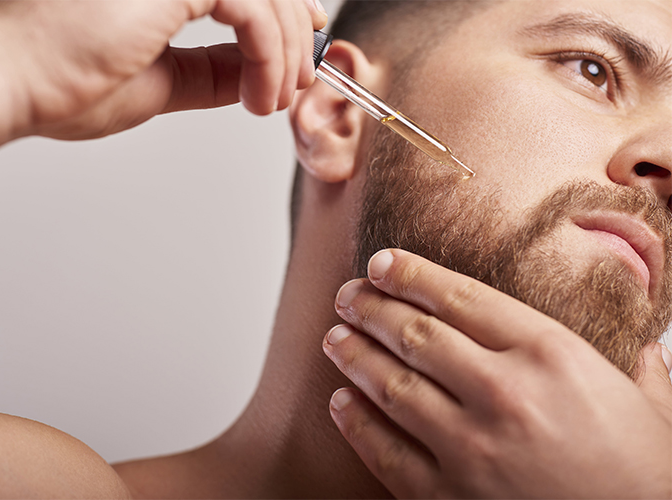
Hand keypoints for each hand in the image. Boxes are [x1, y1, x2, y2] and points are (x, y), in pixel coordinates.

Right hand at [0, 0, 325, 143]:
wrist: (21, 84)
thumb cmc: (70, 83)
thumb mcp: (165, 80)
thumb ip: (213, 71)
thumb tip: (254, 72)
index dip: (286, 9)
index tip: (304, 46)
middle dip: (293, 38)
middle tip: (292, 86)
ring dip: (284, 55)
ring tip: (271, 100)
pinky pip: (254, 10)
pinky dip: (269, 55)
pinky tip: (260, 93)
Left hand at [323, 249, 671, 497]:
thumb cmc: (643, 476)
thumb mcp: (651, 405)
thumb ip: (632, 360)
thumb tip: (633, 337)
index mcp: (550, 356)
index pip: (460, 297)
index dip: (411, 275)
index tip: (382, 263)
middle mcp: (503, 394)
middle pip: (415, 335)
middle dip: (371, 308)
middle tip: (348, 296)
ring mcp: (470, 449)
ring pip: (391, 386)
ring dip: (353, 356)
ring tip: (335, 337)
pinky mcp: (447, 499)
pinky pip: (385, 452)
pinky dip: (356, 423)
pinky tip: (341, 402)